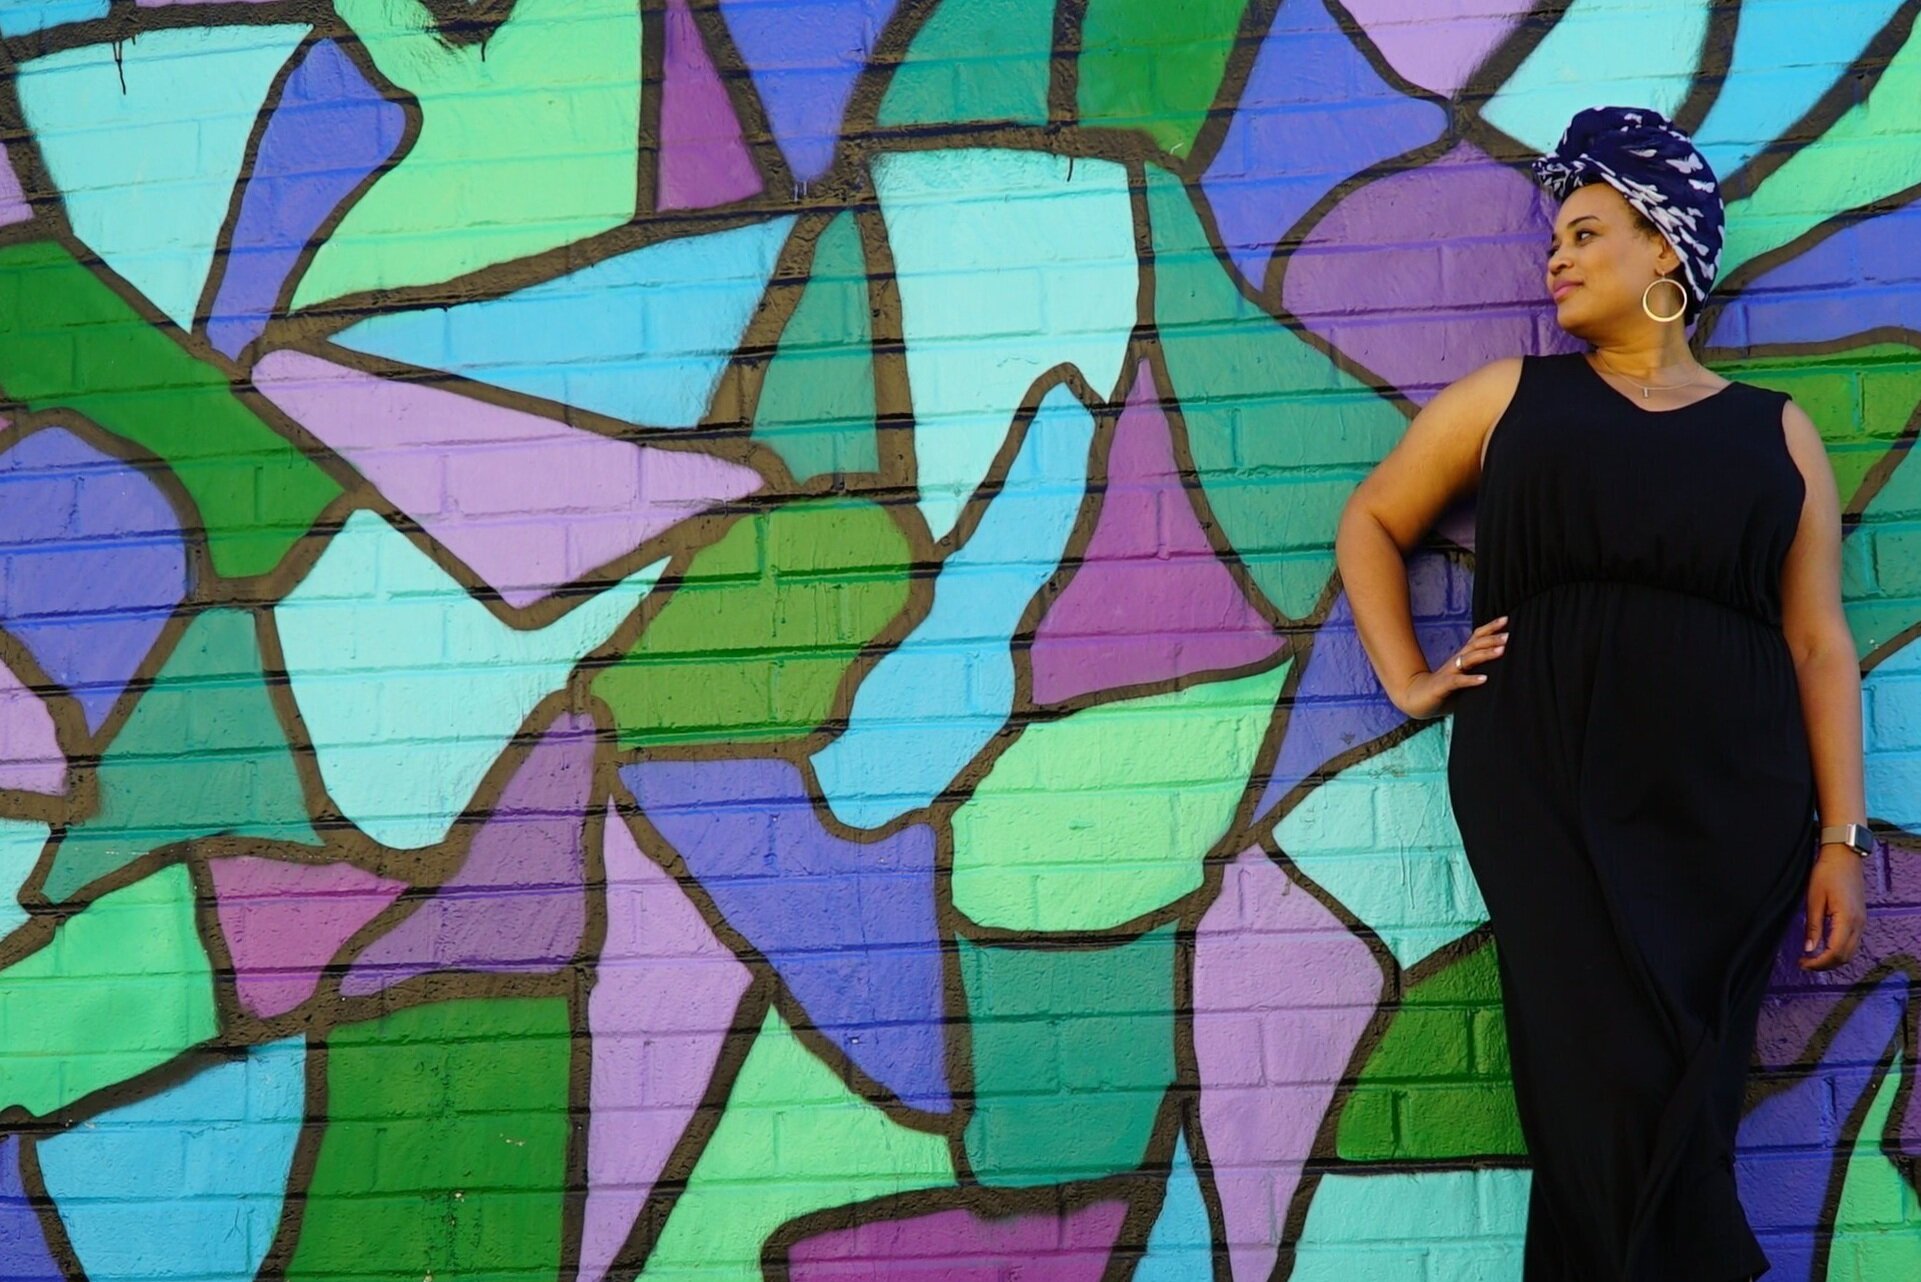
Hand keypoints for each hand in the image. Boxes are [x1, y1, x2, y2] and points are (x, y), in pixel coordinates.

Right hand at [1398, 616, 1507, 718]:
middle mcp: (1456, 661)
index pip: (1476, 638)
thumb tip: (1504, 672)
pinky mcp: (1443, 686)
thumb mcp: (1464, 677)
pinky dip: (1471, 680)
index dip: (1490, 628)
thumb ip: (1479, 672)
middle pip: (1475, 645)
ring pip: (1469, 659)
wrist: (1415, 697)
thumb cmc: (1444, 690)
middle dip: (1492, 639)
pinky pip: (1458, 681)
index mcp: (1462, 657)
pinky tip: (1484, 679)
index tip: (1506, 619)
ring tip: (1501, 651)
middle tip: (1508, 635)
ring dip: (1485, 654)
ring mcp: (1449, 672)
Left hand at [1799, 845, 1868, 969]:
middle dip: (1825, 965)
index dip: (1819, 963)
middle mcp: (1858, 924)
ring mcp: (1862, 921)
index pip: (1835, 952)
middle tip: (1805, 964)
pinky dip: (1839, 950)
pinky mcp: (1860, 918)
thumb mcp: (1814, 899)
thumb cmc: (1826, 873)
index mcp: (1847, 919)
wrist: (1844, 857)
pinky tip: (1824, 948)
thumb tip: (1809, 949)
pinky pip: (1852, 942)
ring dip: (1833, 959)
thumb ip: (1813, 926)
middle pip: (1845, 956)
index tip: (1802, 964)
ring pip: (1851, 951)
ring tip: (1812, 958)